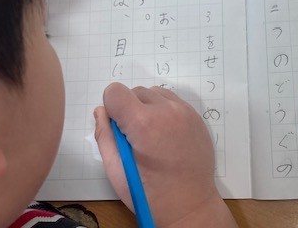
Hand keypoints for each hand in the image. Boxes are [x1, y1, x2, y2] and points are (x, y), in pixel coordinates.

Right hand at [94, 83, 236, 227]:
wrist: (190, 205)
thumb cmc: (151, 194)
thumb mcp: (116, 171)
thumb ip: (104, 136)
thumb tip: (101, 112)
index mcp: (144, 123)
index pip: (115, 91)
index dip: (111, 109)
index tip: (117, 128)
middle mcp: (167, 110)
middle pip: (135, 91)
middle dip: (129, 109)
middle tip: (133, 138)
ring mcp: (185, 111)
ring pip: (155, 93)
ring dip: (147, 108)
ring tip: (150, 136)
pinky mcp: (196, 116)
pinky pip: (172, 101)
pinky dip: (164, 111)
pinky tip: (165, 136)